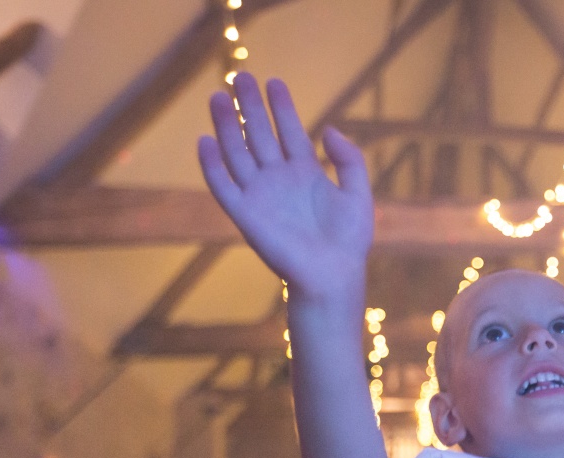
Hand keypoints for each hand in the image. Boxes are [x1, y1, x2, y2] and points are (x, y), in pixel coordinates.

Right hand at [198, 73, 372, 301]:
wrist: (333, 275)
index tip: (275, 82)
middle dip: (249, 106)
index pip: (288, 131)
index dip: (281, 107)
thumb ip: (349, 159)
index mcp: (306, 173)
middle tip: (240, 76)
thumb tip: (327, 129)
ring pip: (237, 153)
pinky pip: (224, 186)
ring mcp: (261, 195)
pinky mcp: (245, 214)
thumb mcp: (358, 193)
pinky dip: (213, 166)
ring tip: (218, 96)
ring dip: (226, 126)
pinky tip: (206, 140)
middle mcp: (279, 180)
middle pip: (258, 135)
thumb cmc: (348, 240)